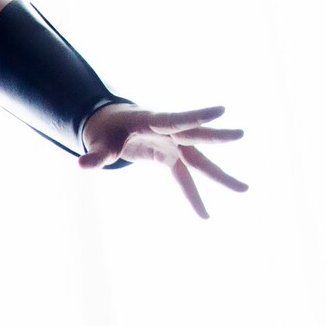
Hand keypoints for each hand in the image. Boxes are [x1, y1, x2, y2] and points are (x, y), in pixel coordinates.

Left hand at [79, 102, 246, 217]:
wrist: (112, 125)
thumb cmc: (106, 131)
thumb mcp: (99, 143)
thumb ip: (95, 155)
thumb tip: (81, 164)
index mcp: (152, 121)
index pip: (177, 118)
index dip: (197, 115)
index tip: (221, 110)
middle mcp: (168, 132)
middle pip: (196, 135)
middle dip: (218, 136)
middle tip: (241, 134)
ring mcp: (173, 144)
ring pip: (200, 160)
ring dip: (220, 175)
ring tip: (245, 188)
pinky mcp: (172, 157)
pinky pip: (186, 178)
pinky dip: (193, 196)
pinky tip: (204, 215)